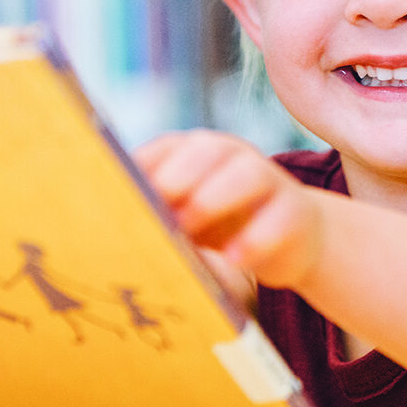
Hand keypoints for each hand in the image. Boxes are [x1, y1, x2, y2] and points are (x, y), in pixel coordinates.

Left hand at [134, 130, 323, 289]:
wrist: (293, 238)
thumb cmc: (224, 225)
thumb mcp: (187, 215)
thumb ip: (156, 212)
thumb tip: (109, 229)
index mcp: (199, 153)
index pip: (167, 148)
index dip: (143, 167)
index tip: (120, 191)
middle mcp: (235, 157)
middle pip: (209, 149)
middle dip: (179, 175)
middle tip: (156, 204)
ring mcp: (269, 181)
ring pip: (248, 174)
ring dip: (214, 198)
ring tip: (188, 229)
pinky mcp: (296, 212)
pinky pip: (279, 218)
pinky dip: (255, 238)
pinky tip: (234, 258)